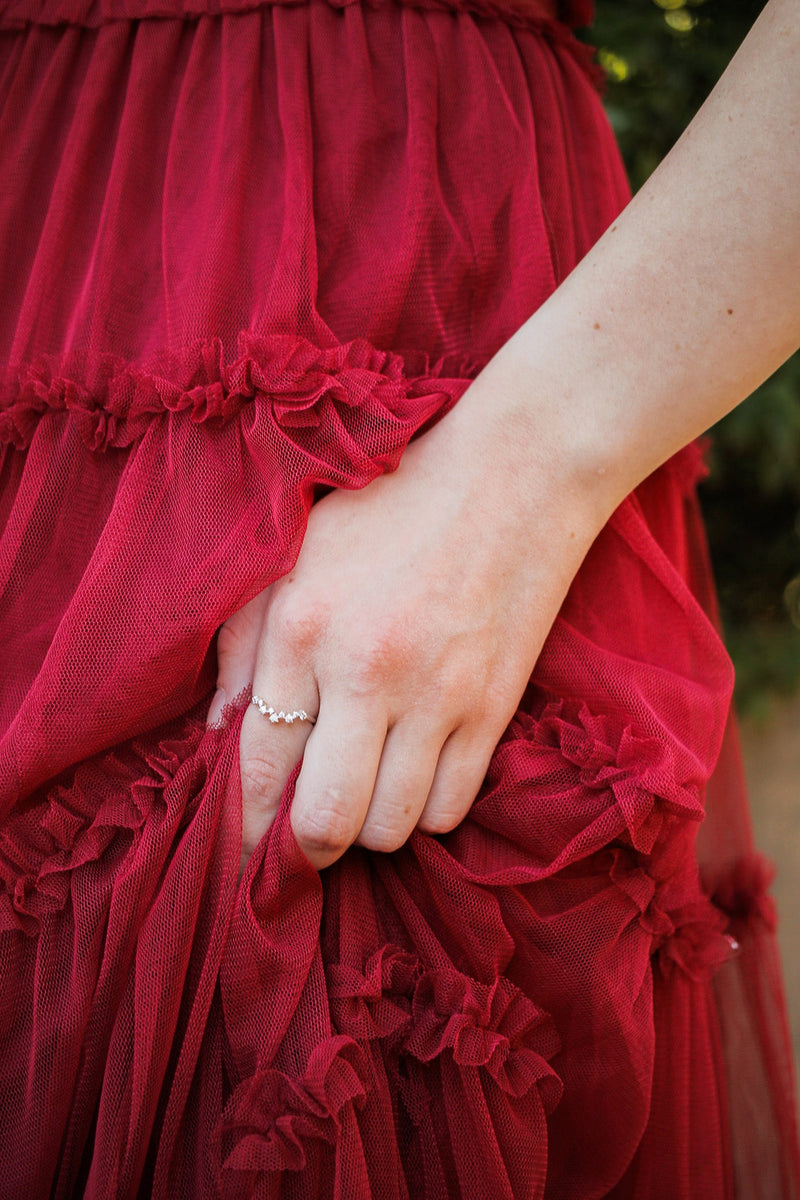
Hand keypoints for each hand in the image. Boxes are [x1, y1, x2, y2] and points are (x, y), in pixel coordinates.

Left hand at [207, 363, 608, 875]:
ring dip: (371, 825)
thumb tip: (217, 730)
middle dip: (306, 849)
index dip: (245, 830)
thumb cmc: (393, 507)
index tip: (247, 859)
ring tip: (368, 790)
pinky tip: (417, 775)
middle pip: (324, 823)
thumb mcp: (298, 551)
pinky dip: (427, 810)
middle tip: (308, 836)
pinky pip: (452, 809)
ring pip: (391, 828)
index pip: (257, 766)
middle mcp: (363, 671)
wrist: (514, 476)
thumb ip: (245, 639)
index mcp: (300, 627)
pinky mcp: (493, 708)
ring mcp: (436, 695)